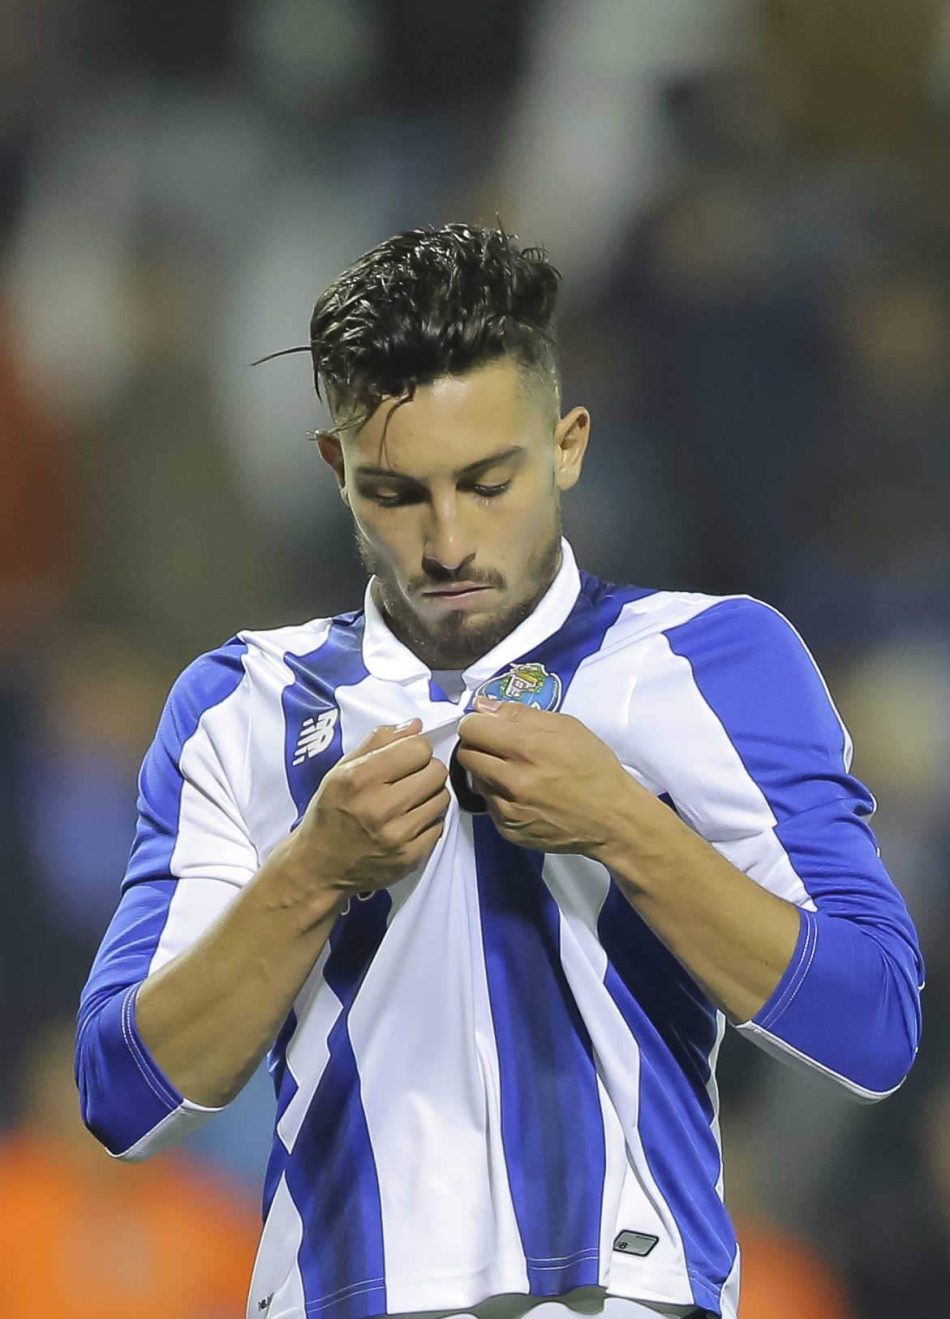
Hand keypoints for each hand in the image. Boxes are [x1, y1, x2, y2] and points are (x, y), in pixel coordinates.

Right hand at [290, 719, 449, 903]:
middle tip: (409, 780)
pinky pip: (439, 826)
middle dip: (426, 770)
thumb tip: (416, 725)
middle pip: (436, 771)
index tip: (404, 759)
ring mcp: (397, 836)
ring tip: (410, 801)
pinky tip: (409, 822)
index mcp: (360, 778)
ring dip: (430, 795)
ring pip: (442, 798)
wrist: (318, 868)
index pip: (418, 748)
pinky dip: (428, 821)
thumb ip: (378, 742)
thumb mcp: (341, 770)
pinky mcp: (409, 858)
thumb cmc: (329, 812)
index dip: (414, 749)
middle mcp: (380, 807)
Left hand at [455, 698, 632, 856]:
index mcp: (526, 749)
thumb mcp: (566, 727)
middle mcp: (512, 781)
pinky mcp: (508, 830)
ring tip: (517, 772)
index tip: (488, 726)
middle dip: (479, 747)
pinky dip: (500, 796)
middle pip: (466, 754)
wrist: (612, 819)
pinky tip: (524, 795)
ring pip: (476, 780)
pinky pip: (489, 804)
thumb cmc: (593, 767)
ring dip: (488, 772)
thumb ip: (520, 714)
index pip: (470, 729)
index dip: (477, 723)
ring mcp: (508, 809)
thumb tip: (483, 707)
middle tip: (501, 748)